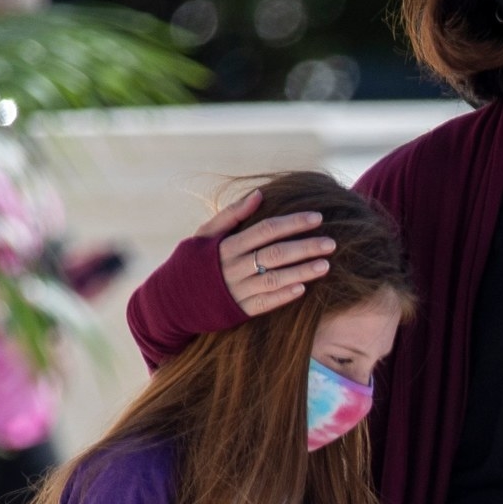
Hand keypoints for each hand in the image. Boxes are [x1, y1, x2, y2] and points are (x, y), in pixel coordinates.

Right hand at [199, 189, 334, 318]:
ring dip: (302, 272)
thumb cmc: (194, 261)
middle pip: (275, 254)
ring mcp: (236, 289)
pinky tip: (304, 289)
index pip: (266, 230)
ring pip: (275, 279)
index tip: (318, 217)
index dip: (293, 223)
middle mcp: (232, 267)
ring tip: (326, 265)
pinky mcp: (239, 310)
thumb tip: (259, 193)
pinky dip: (284, 296)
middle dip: (305, 247)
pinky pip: (265, 303)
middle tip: (331, 243)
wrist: (171, 300)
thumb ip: (232, 214)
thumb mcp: (205, 234)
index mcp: (226, 245)